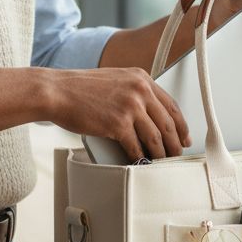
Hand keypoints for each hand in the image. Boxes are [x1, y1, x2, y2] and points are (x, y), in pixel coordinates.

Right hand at [45, 67, 190, 161]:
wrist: (57, 91)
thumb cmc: (80, 88)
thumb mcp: (115, 80)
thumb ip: (134, 92)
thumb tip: (148, 116)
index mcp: (141, 78)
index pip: (171, 105)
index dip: (181, 125)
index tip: (184, 136)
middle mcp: (139, 90)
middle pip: (168, 123)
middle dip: (175, 143)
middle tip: (177, 154)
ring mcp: (130, 107)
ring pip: (155, 138)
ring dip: (160, 154)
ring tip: (161, 162)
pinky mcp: (118, 124)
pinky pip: (136, 147)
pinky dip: (140, 158)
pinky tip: (141, 163)